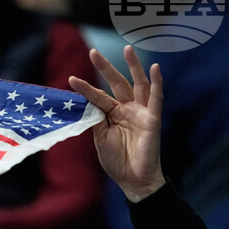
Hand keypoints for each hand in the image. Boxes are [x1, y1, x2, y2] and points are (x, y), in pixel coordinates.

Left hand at [69, 46, 164, 201]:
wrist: (133, 180)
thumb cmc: (117, 161)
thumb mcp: (101, 138)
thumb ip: (96, 120)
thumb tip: (85, 102)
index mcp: (113, 115)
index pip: (98, 97)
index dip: (85, 88)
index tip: (71, 79)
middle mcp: (128, 109)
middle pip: (116, 84)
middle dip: (106, 68)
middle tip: (93, 53)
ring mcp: (141, 112)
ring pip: (138, 84)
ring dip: (133, 66)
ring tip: (127, 49)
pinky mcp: (153, 119)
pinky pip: (156, 98)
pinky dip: (157, 83)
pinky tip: (155, 68)